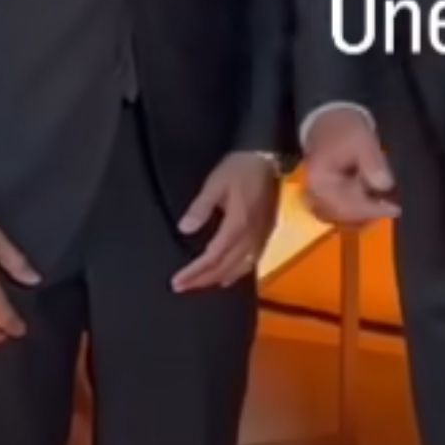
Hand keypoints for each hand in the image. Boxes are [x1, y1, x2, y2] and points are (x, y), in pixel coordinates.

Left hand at [171, 153, 278, 293]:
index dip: (194, 272)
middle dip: (202, 280)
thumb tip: (184, 229)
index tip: (177, 281)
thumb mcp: (215, 184)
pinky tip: (230, 275)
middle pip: (225, 267)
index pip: (212, 258)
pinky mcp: (267, 232)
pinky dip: (238, 272)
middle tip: (182, 286)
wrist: (267, 157)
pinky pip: (253, 260)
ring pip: (240, 267)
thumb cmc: (239, 169)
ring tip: (202, 284)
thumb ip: (200, 208)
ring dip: (219, 278)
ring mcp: (262, 236)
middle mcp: (251, 236)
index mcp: (237, 226)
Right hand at [302, 107, 399, 226]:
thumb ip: (372, 163)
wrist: (331, 119)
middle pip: (345, 216)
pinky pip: (344, 211)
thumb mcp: (363, 140)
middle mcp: (314, 195)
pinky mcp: (327, 197)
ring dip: (366, 212)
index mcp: (319, 182)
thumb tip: (385, 186)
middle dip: (370, 213)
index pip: (346, 206)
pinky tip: (376, 200)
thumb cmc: (345, 128)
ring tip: (387, 203)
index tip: (395, 209)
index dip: (372, 210)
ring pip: (345, 216)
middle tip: (395, 207)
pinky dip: (361, 208)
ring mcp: (319, 198)